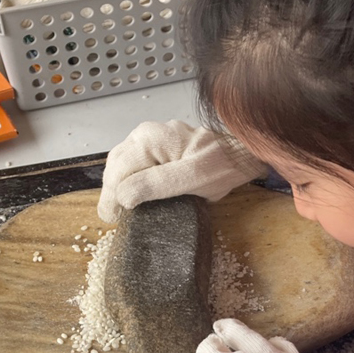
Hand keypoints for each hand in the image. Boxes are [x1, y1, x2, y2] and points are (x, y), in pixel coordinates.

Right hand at [97, 121, 266, 222]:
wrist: (242, 154)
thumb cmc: (221, 166)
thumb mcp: (191, 179)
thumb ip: (156, 184)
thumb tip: (123, 195)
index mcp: (149, 139)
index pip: (118, 171)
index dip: (111, 197)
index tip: (112, 219)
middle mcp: (145, 133)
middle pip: (116, 164)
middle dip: (111, 191)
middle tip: (113, 217)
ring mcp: (151, 136)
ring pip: (122, 161)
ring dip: (117, 183)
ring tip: (119, 207)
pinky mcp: (158, 144)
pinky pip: (134, 160)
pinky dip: (128, 176)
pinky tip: (131, 192)